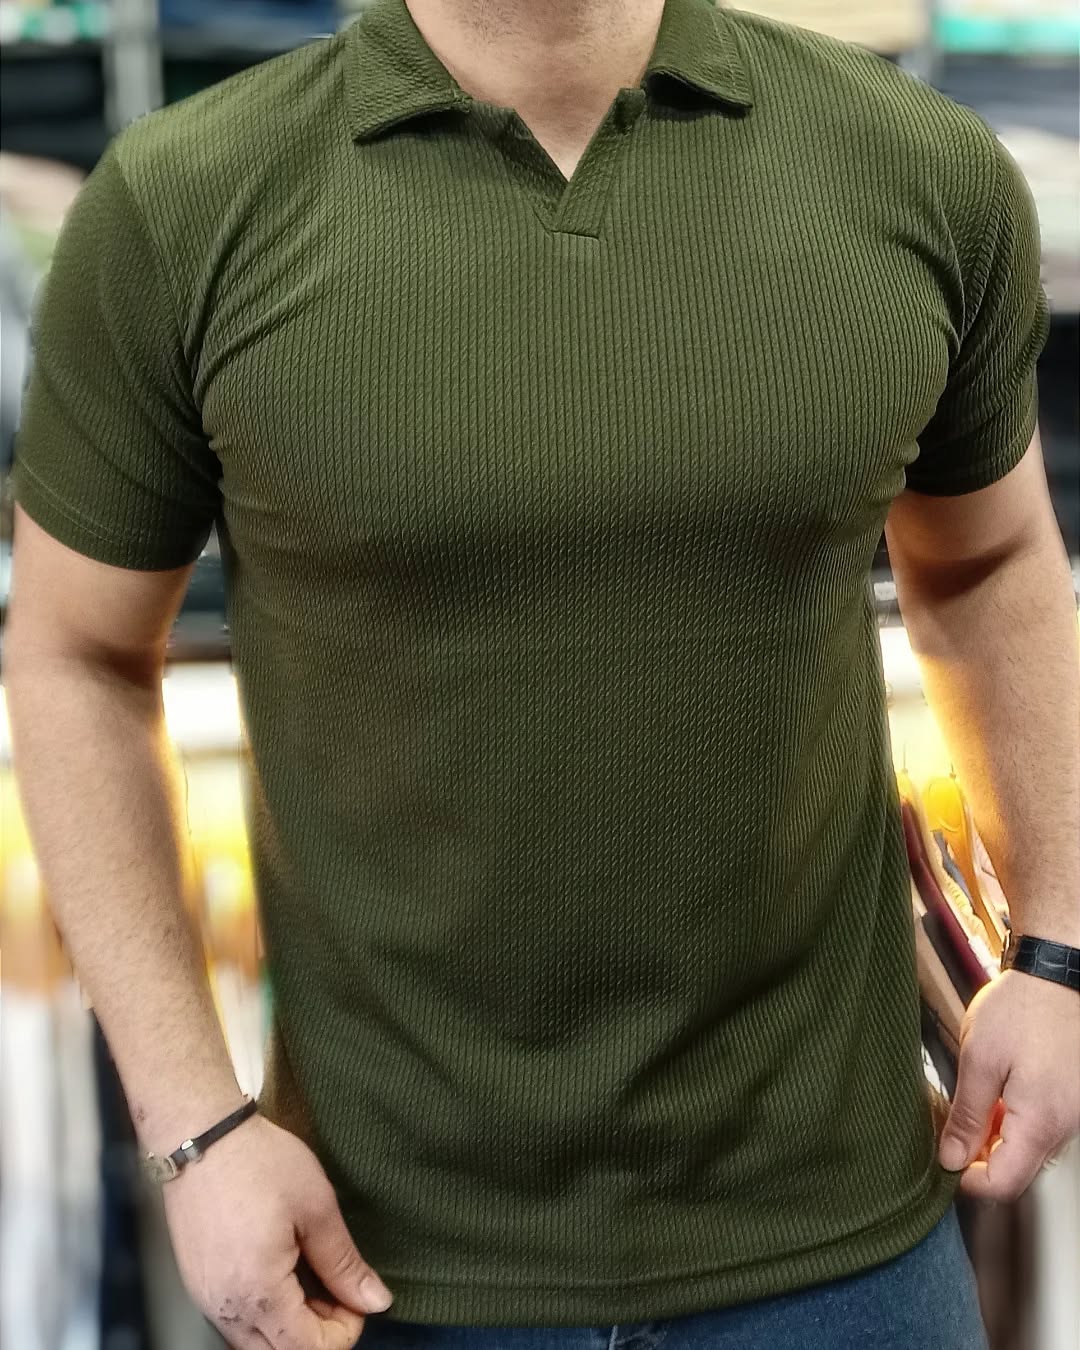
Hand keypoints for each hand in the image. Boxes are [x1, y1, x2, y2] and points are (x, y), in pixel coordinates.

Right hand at [161, 1112, 392, 1348]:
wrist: (200, 1133)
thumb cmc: (259, 1162)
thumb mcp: (315, 1207)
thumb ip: (344, 1263)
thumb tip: (375, 1301)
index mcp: (258, 1292)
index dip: (343, 1333)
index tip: (357, 1296)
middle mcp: (225, 1308)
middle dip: (317, 1335)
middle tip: (338, 1292)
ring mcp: (205, 1298)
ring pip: (254, 1343)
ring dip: (290, 1328)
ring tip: (311, 1281)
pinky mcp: (196, 1283)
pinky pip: (235, 1322)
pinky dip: (265, 1315)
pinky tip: (281, 1275)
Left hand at [937, 969, 1079, 1199]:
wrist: (1059, 974)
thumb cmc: (1023, 1008)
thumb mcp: (980, 1059)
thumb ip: (967, 1115)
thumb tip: (951, 1158)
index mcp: (1041, 1123)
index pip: (1004, 1185)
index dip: (967, 1181)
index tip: (942, 1159)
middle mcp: (1064, 1127)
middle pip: (1017, 1169)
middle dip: (978, 1157)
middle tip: (948, 1125)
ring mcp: (1072, 1114)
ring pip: (1027, 1147)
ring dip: (995, 1135)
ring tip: (972, 1098)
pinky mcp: (1071, 1099)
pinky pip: (1039, 1125)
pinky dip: (1012, 1118)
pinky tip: (994, 1089)